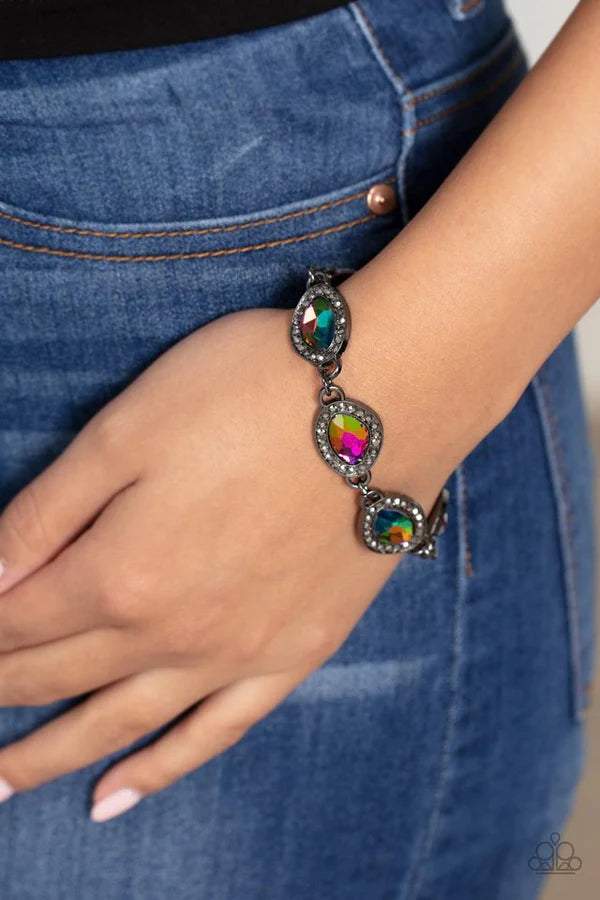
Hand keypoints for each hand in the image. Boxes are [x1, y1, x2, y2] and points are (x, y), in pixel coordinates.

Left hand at [0, 301, 440, 821]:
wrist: (384, 403)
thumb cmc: (248, 395)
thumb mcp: (125, 431)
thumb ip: (45, 512)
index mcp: (118, 573)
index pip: (15, 622)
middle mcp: (170, 634)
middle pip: (55, 676)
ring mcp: (235, 657)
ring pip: (118, 727)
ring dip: (47, 757)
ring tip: (0, 784)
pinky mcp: (293, 657)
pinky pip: (214, 735)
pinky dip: (158, 772)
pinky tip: (114, 798)